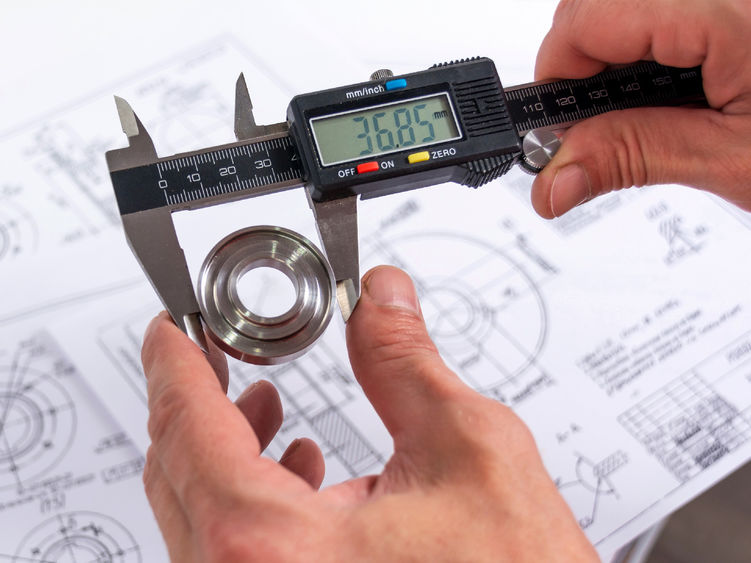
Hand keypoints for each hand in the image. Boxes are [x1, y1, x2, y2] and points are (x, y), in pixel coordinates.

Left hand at [141, 266, 595, 561]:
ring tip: (262, 402)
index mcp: (270, 548)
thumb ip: (406, 363)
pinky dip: (252, 498)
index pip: (187, 425)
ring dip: (226, 448)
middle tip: (218, 352)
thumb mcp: (468, 453)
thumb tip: (382, 302)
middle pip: (177, 470)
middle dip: (199, 399)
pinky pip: (231, 552)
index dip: (175, 360)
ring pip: (199, 514)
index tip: (173, 327)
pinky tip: (302, 469)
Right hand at [531, 0, 750, 217]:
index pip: (584, 20)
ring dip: (608, 60)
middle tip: (597, 129)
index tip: (558, 130)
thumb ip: (633, 157)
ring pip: (615, 7)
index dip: (554, 78)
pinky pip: (651, 10)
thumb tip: (554, 180)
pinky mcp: (723, 4)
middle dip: (578, 71)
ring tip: (642, 112)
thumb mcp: (730, 159)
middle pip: (592, 7)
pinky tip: (667, 86)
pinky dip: (638, 49)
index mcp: (725, 10)